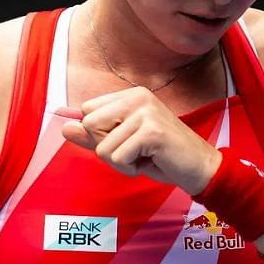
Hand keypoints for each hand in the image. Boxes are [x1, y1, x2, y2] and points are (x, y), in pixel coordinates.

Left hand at [59, 86, 222, 194]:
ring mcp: (147, 113)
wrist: (198, 166)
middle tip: (134, 150)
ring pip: (102, 147)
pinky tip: (150, 161)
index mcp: (132, 95)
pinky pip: (117, 158)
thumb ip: (94, 136)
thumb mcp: (123, 144)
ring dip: (120, 162)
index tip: (126, 139)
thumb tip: (65, 128)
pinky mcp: (152, 131)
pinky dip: (130, 168)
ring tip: (144, 156)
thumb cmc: (161, 155)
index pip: (87, 110)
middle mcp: (139, 97)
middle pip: (90, 124)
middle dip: (106, 147)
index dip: (100, 133)